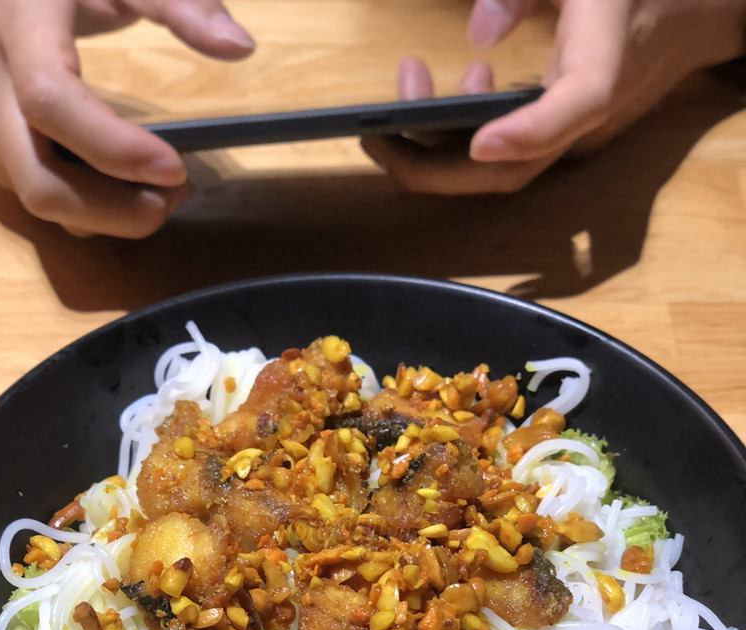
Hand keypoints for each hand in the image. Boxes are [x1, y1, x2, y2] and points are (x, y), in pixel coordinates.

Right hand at [0, 0, 254, 235]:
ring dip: (105, 213)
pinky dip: (82, 204)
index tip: (176, 168)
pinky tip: (116, 182)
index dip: (115, 148)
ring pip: (37, 199)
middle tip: (173, 195)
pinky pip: (30, 193)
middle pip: (40, 181)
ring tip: (155, 188)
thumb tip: (240, 46)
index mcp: (15, 21)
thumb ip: (180, 2)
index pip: (52, 102)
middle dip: (116, 210)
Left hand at [362, 0, 745, 194]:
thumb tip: (477, 32)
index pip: (575, 108)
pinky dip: (468, 132)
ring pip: (503, 170)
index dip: (526, 133)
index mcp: (610, 62)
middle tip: (374, 136)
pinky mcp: (563, 135)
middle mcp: (590, 117)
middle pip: (510, 171)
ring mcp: (575, 136)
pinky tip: (462, 80)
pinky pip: (509, 152)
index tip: (480, 141)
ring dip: (440, 147)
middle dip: (433, 167)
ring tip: (406, 81)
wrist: (698, 13)